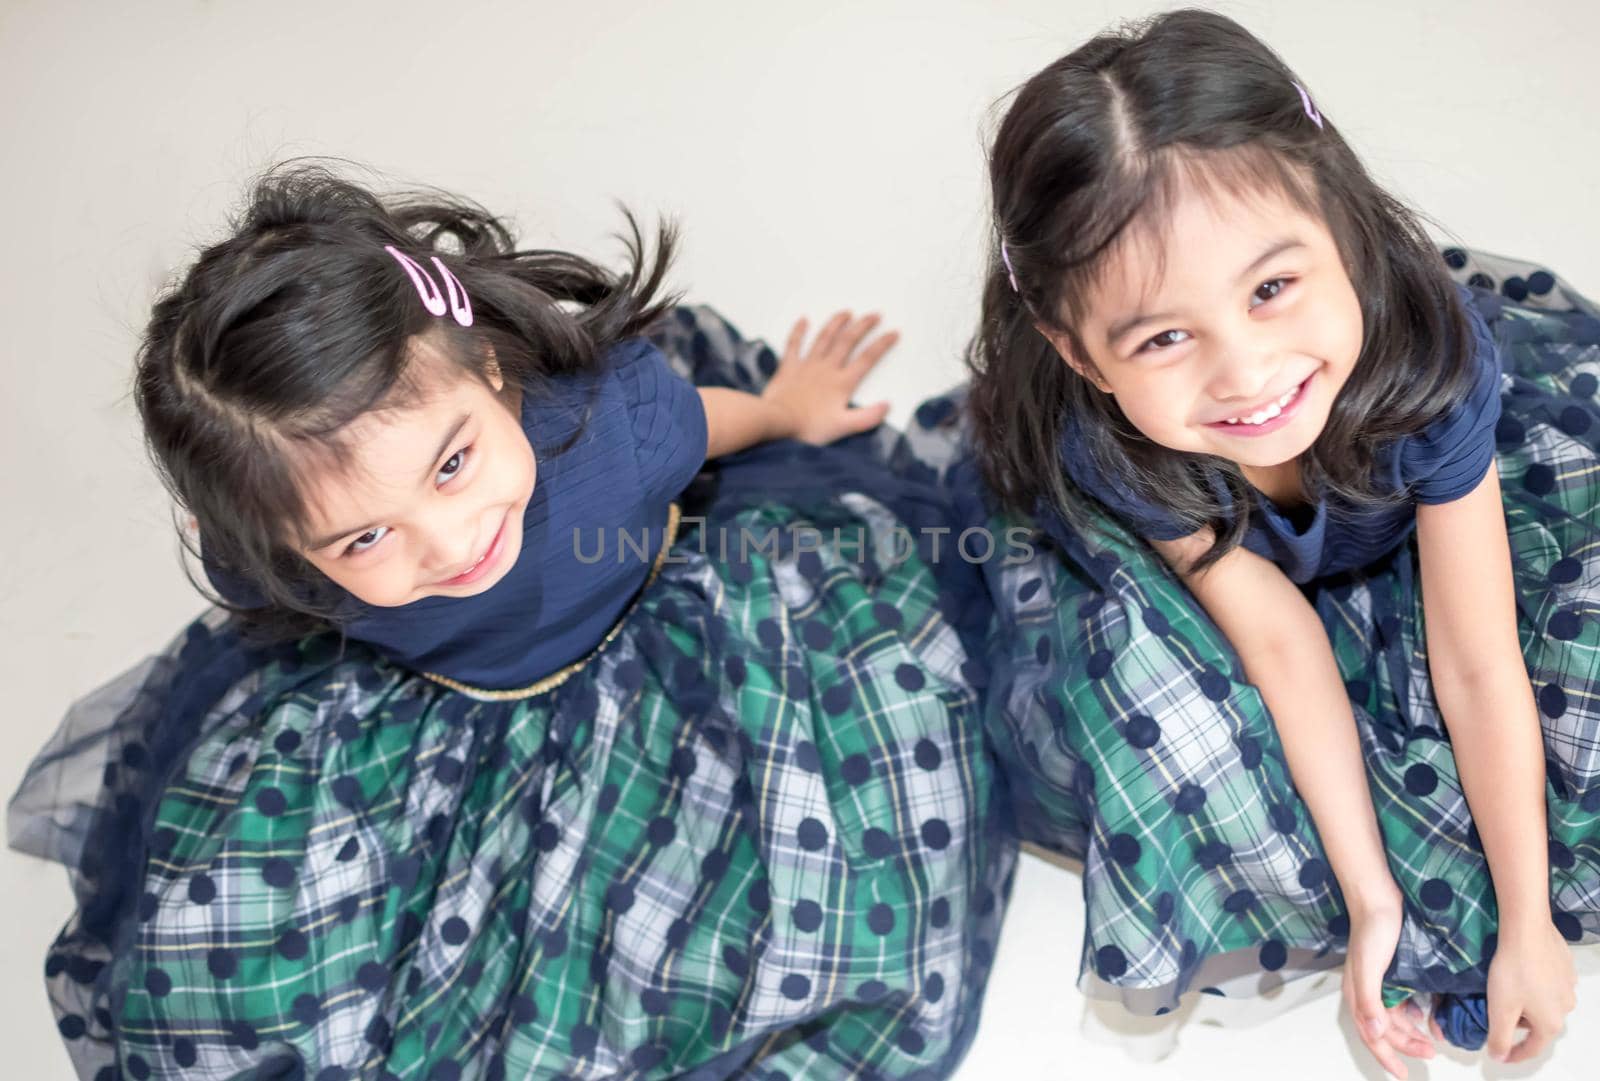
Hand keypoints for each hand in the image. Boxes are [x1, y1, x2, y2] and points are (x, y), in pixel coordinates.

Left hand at [761, 311, 894, 444]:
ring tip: (847, 312)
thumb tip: (887, 406)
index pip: (867, 359)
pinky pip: (794, 344)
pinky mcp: (789, 367)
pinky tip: (804, 320)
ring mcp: (807, 365)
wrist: (777, 422)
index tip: (893, 333)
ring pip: (825, 338)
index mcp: (841, 382)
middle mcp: (826, 368)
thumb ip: (867, 417)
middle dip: (863, 326)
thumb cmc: (808, 427)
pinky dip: (798, 331)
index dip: (882, 344)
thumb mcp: (843, 427)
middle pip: (848, 341)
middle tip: (875, 315)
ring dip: (837, 323)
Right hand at [1343, 889, 1433, 1078]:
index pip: (1372, 1036)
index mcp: (1358, 995)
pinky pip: (1400, 1001)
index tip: (1403, 1074)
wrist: (1378, 897)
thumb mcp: (1370, 968)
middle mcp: (1366, 993)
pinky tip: (1424, 1012)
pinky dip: (1412, 1013)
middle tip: (1430, 1053)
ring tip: (1430, 1039)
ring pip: (1395, 1017)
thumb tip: (1375, 1032)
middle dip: (1406, 1045)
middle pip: (1385, 1030)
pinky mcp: (1390, 971)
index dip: (1387, 1057)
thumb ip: (1370, 1002)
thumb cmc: (1372, 930)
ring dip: (1410, 1032)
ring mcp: (1378, 982)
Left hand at [1469, 917, 1576, 1064]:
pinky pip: (1549, 985)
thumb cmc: (1513, 971)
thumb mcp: (1500, 1009)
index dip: (1515, 1054)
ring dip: (1527, 1005)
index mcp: (1551, 1023)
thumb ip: (1500, 1037)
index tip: (1501, 1055)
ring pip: (1545, 1005)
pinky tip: (1522, 975)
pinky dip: (1535, 987)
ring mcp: (1569, 987)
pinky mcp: (1566, 968)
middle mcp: (1566, 1008)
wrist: (1527, 930)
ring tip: (1508, 993)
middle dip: (1519, 1025)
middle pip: (1540, 1026)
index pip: (1532, 1048)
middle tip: (1498, 1015)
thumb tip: (1500, 1057)